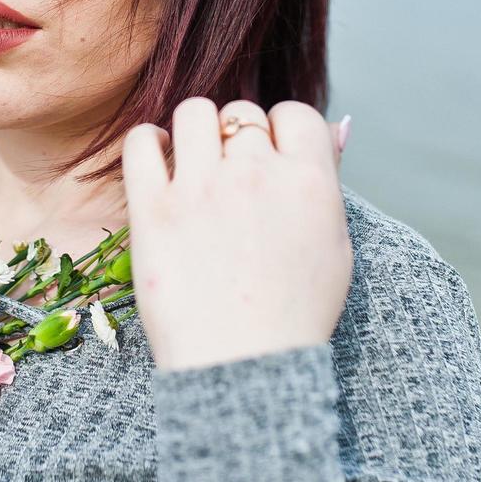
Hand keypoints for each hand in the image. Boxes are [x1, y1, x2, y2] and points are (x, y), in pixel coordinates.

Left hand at [121, 97, 352, 370]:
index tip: (269, 158)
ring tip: (192, 163)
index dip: (280, 132)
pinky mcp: (153, 210)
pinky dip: (147, 142)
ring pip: (193, 114)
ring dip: (194, 132)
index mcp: (308, 182)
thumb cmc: (294, 314)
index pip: (293, 113)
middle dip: (236, 137)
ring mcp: (201, 190)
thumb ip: (330, 178)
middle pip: (241, 114)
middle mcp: (256, 175)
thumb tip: (339, 123)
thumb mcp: (335, 245)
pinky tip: (156, 159)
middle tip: (230, 175)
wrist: (243, 368)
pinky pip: (140, 143)